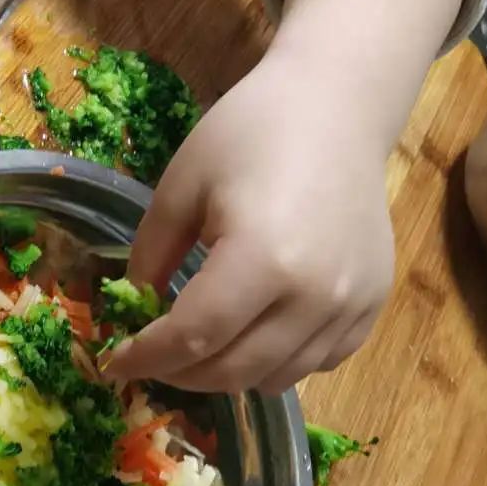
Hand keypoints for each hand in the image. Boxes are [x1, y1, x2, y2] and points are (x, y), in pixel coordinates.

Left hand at [103, 52, 393, 392]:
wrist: (336, 107)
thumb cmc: (250, 132)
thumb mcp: (182, 185)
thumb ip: (151, 254)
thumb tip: (134, 308)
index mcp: (264, 260)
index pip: (193, 338)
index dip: (146, 357)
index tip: (113, 362)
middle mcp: (315, 297)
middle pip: (233, 370)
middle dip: (179, 373)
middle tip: (149, 356)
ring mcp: (352, 306)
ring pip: (276, 378)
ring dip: (225, 373)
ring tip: (196, 345)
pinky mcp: (373, 306)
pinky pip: (318, 363)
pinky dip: (275, 362)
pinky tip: (251, 330)